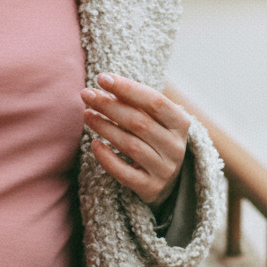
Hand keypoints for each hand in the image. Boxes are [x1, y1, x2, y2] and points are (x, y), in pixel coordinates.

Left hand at [80, 73, 188, 208]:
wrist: (168, 181)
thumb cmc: (154, 138)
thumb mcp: (153, 118)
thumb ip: (134, 102)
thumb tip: (105, 83)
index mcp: (180, 124)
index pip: (155, 101)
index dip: (128, 88)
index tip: (102, 78)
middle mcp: (176, 147)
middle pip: (139, 122)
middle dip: (109, 105)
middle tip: (86, 94)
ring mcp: (164, 170)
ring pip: (130, 145)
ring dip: (104, 127)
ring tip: (86, 114)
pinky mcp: (151, 188)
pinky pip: (124, 173)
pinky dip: (107, 158)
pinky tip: (94, 144)